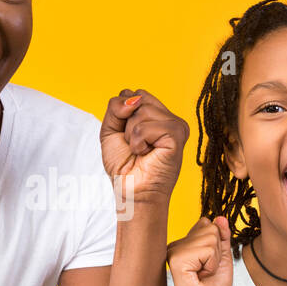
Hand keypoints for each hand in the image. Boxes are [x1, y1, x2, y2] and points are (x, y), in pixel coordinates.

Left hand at [99, 89, 189, 205]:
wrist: (131, 192)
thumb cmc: (124, 166)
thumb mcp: (110, 130)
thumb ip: (116, 107)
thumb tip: (134, 100)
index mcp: (157, 115)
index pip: (133, 93)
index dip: (121, 114)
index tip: (127, 137)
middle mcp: (169, 117)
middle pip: (138, 97)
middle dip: (126, 123)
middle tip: (135, 146)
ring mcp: (176, 125)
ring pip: (141, 110)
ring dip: (131, 135)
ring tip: (141, 151)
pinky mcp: (177, 135)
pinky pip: (144, 127)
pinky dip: (137, 143)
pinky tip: (146, 154)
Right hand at [167, 216, 233, 285]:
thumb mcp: (222, 257)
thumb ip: (221, 236)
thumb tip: (220, 217)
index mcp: (183, 244)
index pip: (208, 224)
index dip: (218, 244)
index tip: (209, 264)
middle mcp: (175, 246)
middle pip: (210, 228)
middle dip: (217, 251)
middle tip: (208, 271)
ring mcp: (174, 252)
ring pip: (210, 237)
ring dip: (214, 259)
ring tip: (204, 275)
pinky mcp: (176, 260)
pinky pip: (207, 249)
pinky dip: (211, 264)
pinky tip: (201, 276)